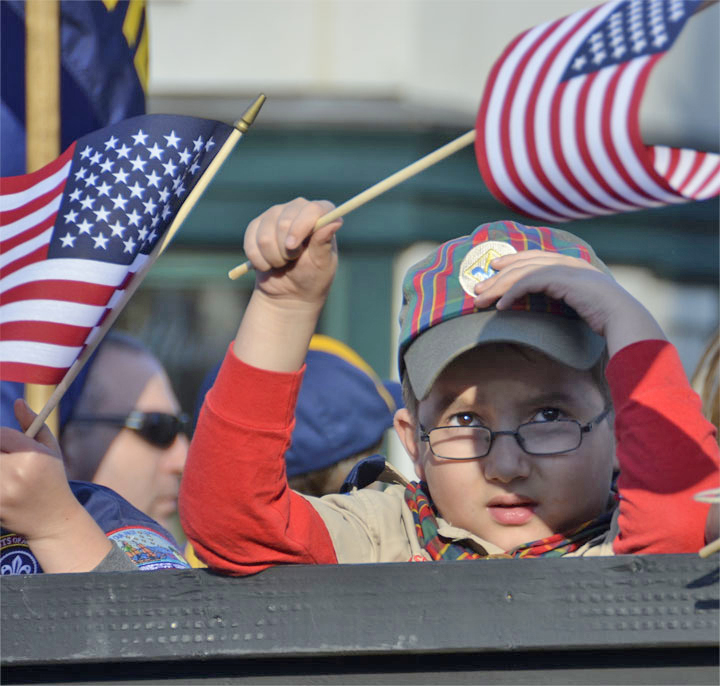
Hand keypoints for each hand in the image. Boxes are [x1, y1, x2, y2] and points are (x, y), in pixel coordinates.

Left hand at [1, 399, 112, 571]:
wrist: (52, 520)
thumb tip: (17, 402)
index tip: (5, 443)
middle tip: (7, 457)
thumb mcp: (51, 450)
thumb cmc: (51, 478)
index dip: (1, 437)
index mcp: (33, 456)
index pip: (1, 434)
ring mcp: (2, 493)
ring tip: (7, 470)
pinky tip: (6, 485)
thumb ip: (34, 424)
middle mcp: (16, 474)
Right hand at [243, 198, 342, 307]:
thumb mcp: (322, 263)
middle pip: (284, 222)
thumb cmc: (313, 276)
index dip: (301, 227)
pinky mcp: (256, 226)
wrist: (290, 291)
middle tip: (293, 260)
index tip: (293, 247)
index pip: (313, 209)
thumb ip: (324, 243)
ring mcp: (276, 215)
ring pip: (264, 236)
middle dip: (286, 250)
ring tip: (282, 263)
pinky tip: (268, 264)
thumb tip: (335, 222)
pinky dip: (259, 260)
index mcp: (321, 215)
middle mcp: (298, 209)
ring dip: (273, 258)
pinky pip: (250, 243)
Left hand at [473, 251, 664, 356]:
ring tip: (481, 300)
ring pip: (521, 272)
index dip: (513, 260)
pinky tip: (500, 307)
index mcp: (572, 264)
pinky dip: (512, 293)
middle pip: (523, 263)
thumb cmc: (606, 317)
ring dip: (498, 286)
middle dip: (497, 275)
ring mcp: (565, 268)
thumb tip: (548, 304)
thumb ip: (564, 298)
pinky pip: (528, 283)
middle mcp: (567, 262)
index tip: (494, 268)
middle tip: (477, 288)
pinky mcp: (562, 279)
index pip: (535, 257)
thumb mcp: (581, 303)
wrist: (623, 317)